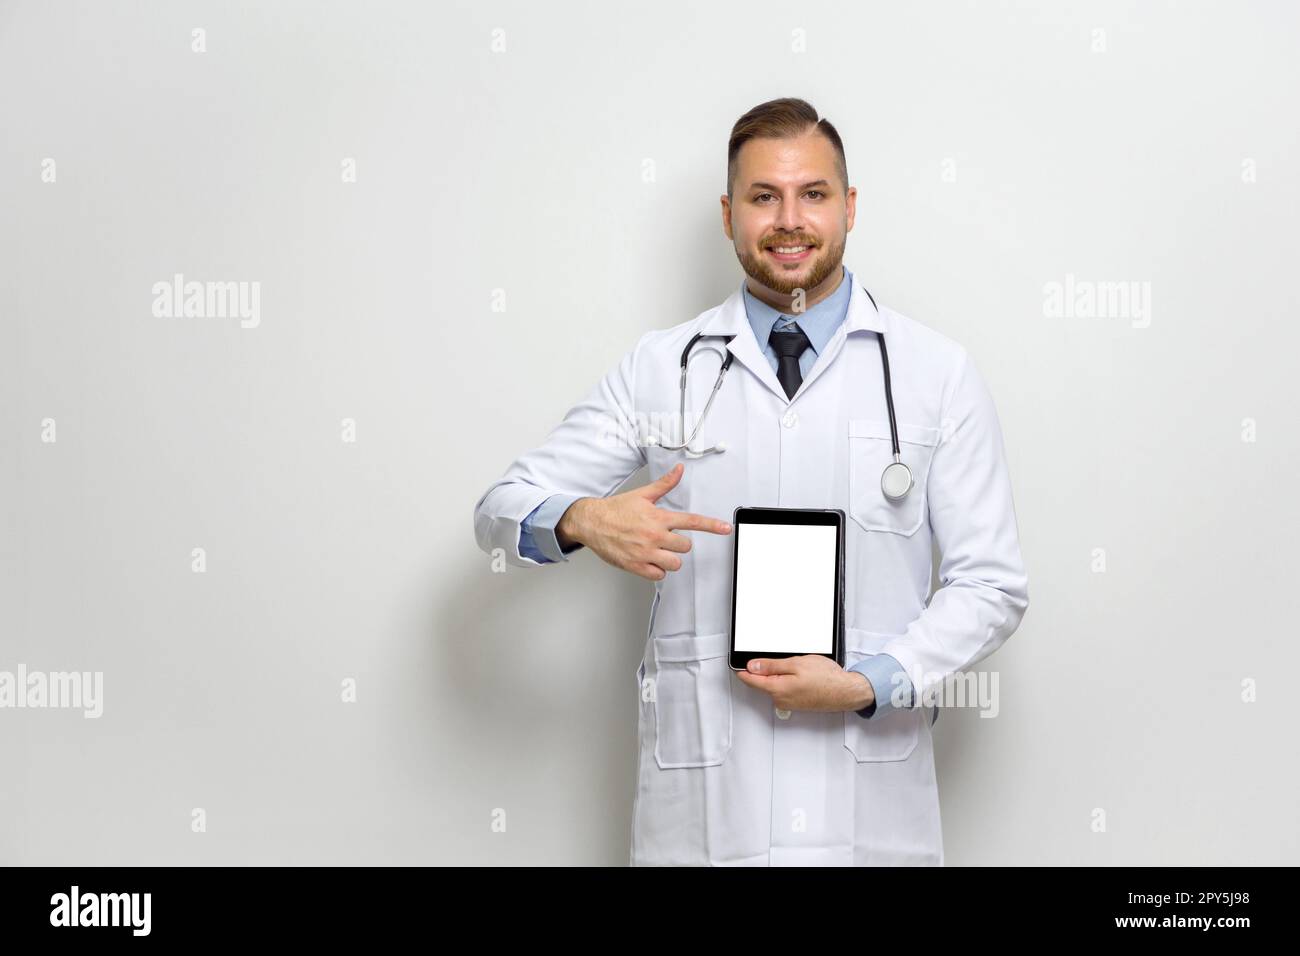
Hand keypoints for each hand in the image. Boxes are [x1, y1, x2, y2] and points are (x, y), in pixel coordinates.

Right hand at [555, 463, 732, 580]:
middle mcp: (654, 536)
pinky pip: (658, 575)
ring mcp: (646, 553)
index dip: (711, 525)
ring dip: (669, 559)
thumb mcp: (642, 495)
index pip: (691, 522)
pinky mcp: (636, 566)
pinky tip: (648, 560)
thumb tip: (679, 470)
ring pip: (674, 564)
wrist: (591, 522)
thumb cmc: (615, 510)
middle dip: (678, 544)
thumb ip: (664, 484)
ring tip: (657, 550)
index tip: (725, 529)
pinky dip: (656, 570)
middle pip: (685, 547)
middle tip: (665, 538)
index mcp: (658, 518)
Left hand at [736, 655, 875, 711]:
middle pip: (761, 683)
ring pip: (774, 686)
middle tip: (776, 658)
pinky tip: (800, 675)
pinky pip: (784, 690)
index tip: (737, 662)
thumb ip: (771, 666)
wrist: (846, 692)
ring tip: (795, 665)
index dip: (742, 669)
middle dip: (763, 669)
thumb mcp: (796, 664)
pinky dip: (787, 681)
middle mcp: (780, 700)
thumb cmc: (826, 678)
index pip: (750, 680)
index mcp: (777, 689)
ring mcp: (789, 704)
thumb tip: (752, 667)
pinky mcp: (797, 704)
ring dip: (778, 675)